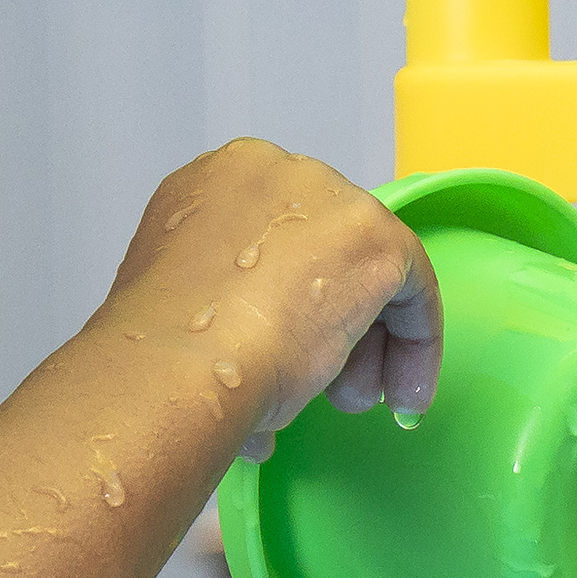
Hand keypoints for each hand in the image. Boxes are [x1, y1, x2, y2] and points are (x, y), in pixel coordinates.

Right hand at [102, 140, 443, 462]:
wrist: (172, 369)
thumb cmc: (160, 361)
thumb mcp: (185, 326)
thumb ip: (226, 330)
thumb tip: (260, 387)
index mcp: (207, 187)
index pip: (271, 239)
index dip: (286, 307)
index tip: (290, 360)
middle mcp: (268, 172)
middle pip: (323, 247)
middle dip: (329, 323)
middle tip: (328, 393)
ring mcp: (324, 196)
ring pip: (366, 267)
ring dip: (367, 344)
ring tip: (348, 404)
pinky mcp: (373, 235)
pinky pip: (413, 286)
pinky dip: (416, 344)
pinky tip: (404, 396)